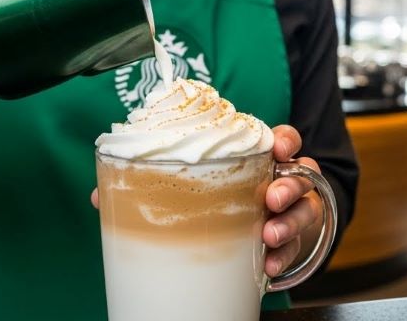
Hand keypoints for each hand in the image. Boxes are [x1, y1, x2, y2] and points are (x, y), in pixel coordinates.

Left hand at [89, 125, 325, 278]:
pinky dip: (282, 256)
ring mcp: (289, 211)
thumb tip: (101, 195)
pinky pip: (295, 247)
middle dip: (288, 186)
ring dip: (289, 223)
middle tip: (270, 199)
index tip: (278, 148)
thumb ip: (153, 183)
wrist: (246, 233)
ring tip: (268, 236)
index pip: (283, 140)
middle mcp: (281, 181)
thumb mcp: (191, 186)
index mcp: (258, 160)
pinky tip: (266, 267)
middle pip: (301, 174)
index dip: (284, 141)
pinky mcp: (290, 241)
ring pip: (304, 210)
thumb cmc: (215, 199)